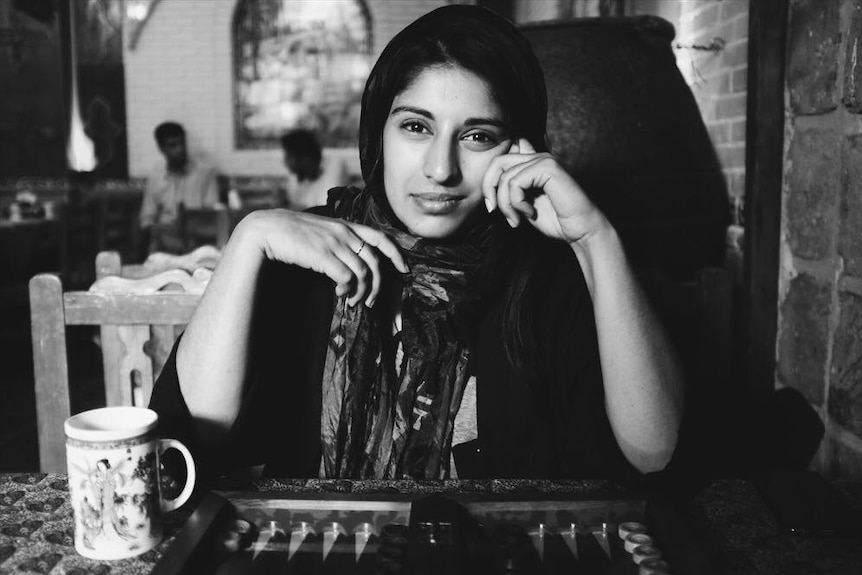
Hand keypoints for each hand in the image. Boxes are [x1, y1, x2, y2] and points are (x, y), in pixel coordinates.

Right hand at [240, 209, 408, 306]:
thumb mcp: (320, 231)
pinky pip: (347, 277)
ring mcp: (334, 244)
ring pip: (364, 272)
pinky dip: (347, 289)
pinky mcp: (323, 256)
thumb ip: (337, 241)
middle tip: (371, 302)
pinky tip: (338, 294)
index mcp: (346, 225)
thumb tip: (351, 264)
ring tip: (352, 301)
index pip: (381, 238)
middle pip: (375, 262)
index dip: (396, 254)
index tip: (404, 269)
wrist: (267, 230)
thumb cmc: (291, 234)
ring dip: (362, 292)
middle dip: (378, 286)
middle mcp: (344, 233)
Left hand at [481, 138, 609, 244]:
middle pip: (497, 162)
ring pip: (505, 176)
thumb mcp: (523, 204)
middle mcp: (538, 157)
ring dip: (506, 204)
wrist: (580, 230)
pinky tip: (530, 213)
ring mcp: (544, 160)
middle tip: (493, 211)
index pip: (501, 158)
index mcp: (533, 163)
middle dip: (489, 188)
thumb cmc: (555, 220)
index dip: (490, 179)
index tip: (492, 204)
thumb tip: (492, 182)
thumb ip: (510, 190)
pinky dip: (517, 203)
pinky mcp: (548, 168)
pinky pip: (516, 183)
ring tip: (517, 219)